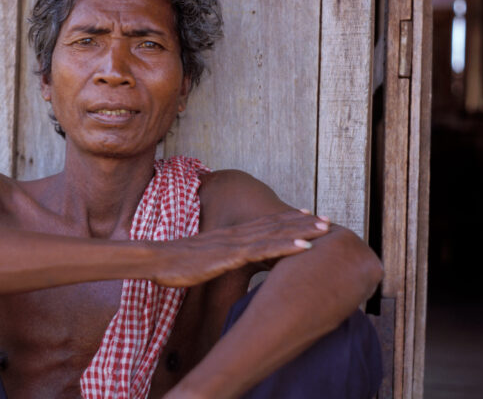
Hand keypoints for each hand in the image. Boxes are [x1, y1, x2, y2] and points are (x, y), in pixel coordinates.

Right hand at [150, 209, 329, 287]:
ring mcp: (234, 244)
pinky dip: (287, 246)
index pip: (262, 225)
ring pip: (275, 234)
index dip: (286, 220)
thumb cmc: (172, 265)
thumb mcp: (198, 263)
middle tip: (328, 219)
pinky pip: (264, 250)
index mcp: (228, 238)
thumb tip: (218, 267)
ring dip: (303, 230)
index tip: (306, 216)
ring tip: (326, 228)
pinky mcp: (231, 256)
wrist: (154, 260)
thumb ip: (212, 261)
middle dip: (302, 222)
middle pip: (274, 225)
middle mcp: (235, 236)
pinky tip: (306, 246)